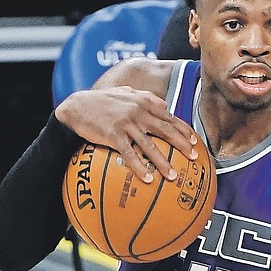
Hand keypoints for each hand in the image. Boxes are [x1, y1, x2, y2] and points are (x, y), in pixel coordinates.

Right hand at [55, 86, 198, 182]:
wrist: (76, 106)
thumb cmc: (102, 101)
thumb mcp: (126, 92)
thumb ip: (146, 96)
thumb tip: (165, 105)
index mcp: (144, 101)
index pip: (169, 117)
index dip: (183, 129)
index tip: (194, 141)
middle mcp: (139, 112)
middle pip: (166, 131)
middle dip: (182, 145)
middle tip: (193, 158)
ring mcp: (127, 124)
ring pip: (150, 146)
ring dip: (163, 162)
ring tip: (173, 176)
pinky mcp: (114, 135)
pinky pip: (130, 154)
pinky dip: (139, 167)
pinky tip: (147, 178)